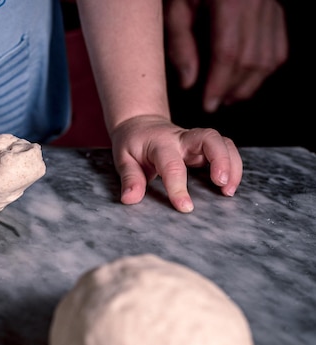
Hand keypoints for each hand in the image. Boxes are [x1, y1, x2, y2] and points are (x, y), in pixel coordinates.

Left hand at [110, 115, 242, 212]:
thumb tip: (130, 199)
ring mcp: (196, 140)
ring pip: (223, 142)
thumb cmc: (132, 144)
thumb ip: (130, 178)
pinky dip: (234, 165)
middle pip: (209, 138)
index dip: (178, 186)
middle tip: (222, 186)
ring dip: (232, 164)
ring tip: (229, 191)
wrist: (140, 124)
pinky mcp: (205, 146)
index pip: (172, 164)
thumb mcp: (123, 159)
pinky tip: (230, 185)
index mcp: (160, 143)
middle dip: (221, 160)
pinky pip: (226, 149)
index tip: (185, 207)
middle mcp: (182, 138)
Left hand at [164, 0, 287, 111]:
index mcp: (231, 2)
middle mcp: (257, 4)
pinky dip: (265, 68)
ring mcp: (271, 6)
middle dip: (233, 88)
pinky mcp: (275, 9)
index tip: (209, 103)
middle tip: (216, 103)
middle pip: (252, 58)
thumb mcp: (175, 7)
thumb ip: (180, 43)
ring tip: (229, 96)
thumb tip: (189, 83)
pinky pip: (278, 46)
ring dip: (251, 83)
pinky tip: (247, 78)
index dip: (219, 83)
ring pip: (270, 56)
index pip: (228, 53)